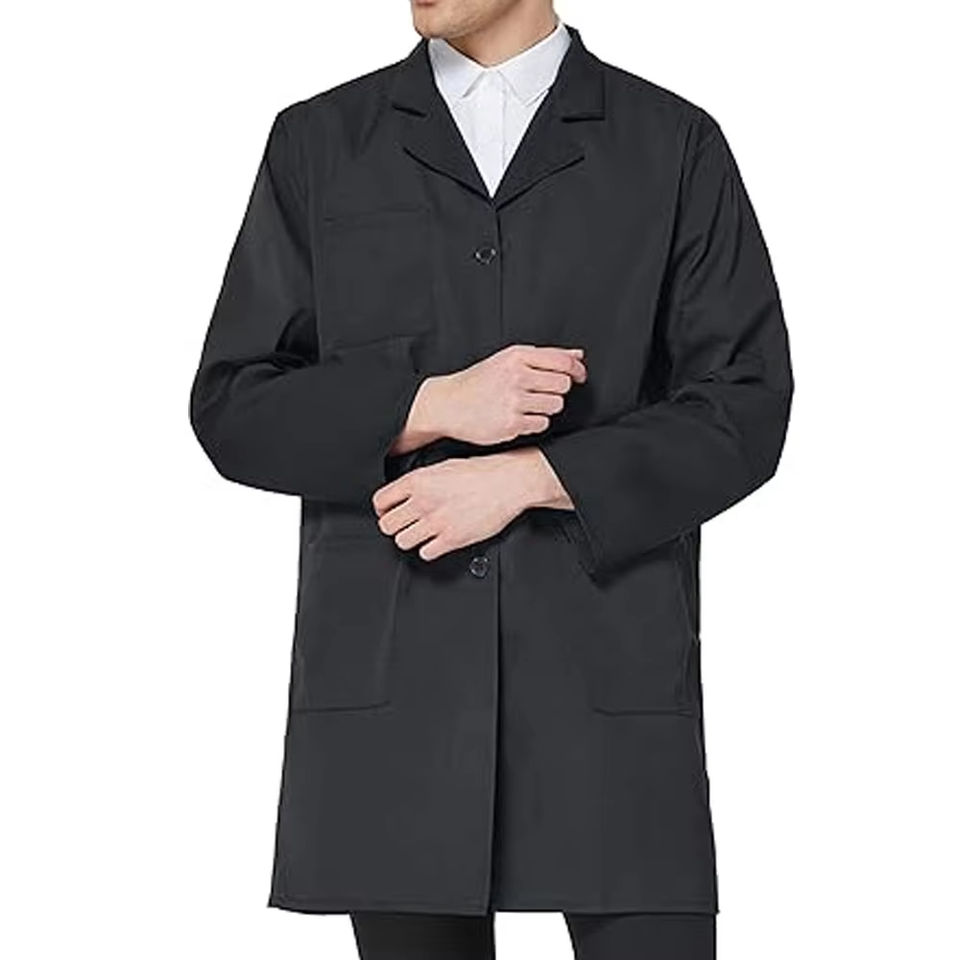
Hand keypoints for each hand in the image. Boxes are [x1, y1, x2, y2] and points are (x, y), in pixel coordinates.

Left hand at [372, 446, 571, 560]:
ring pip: (403, 542)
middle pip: (387, 525)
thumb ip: (420, 481)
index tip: (388, 512)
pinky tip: (437, 541)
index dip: (382, 510)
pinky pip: (425, 553)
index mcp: (418, 481)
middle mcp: (423, 502)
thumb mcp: (443, 466)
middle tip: (404, 525)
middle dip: (394, 526)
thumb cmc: (482, 472)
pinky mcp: (452, 539)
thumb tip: (405, 493)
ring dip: (410, 539)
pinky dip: (429, 549)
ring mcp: (437, 522)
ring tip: (422, 533)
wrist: (508, 482)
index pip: (380, 502)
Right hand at [390, 344, 586, 453]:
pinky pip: (542, 423)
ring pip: (555, 405)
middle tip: (543, 392)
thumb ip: (545, 356)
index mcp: (516, 356)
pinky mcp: (511, 423)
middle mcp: (516, 376)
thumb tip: (578, 354)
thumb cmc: (480, 381)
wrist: (449, 404)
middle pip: (563, 385)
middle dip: (558, 390)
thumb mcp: (509, 359)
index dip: (577, 370)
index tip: (579, 376)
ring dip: (547, 407)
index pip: (562, 361)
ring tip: (528, 405)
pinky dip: (535, 422)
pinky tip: (519, 416)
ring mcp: (513, 401)